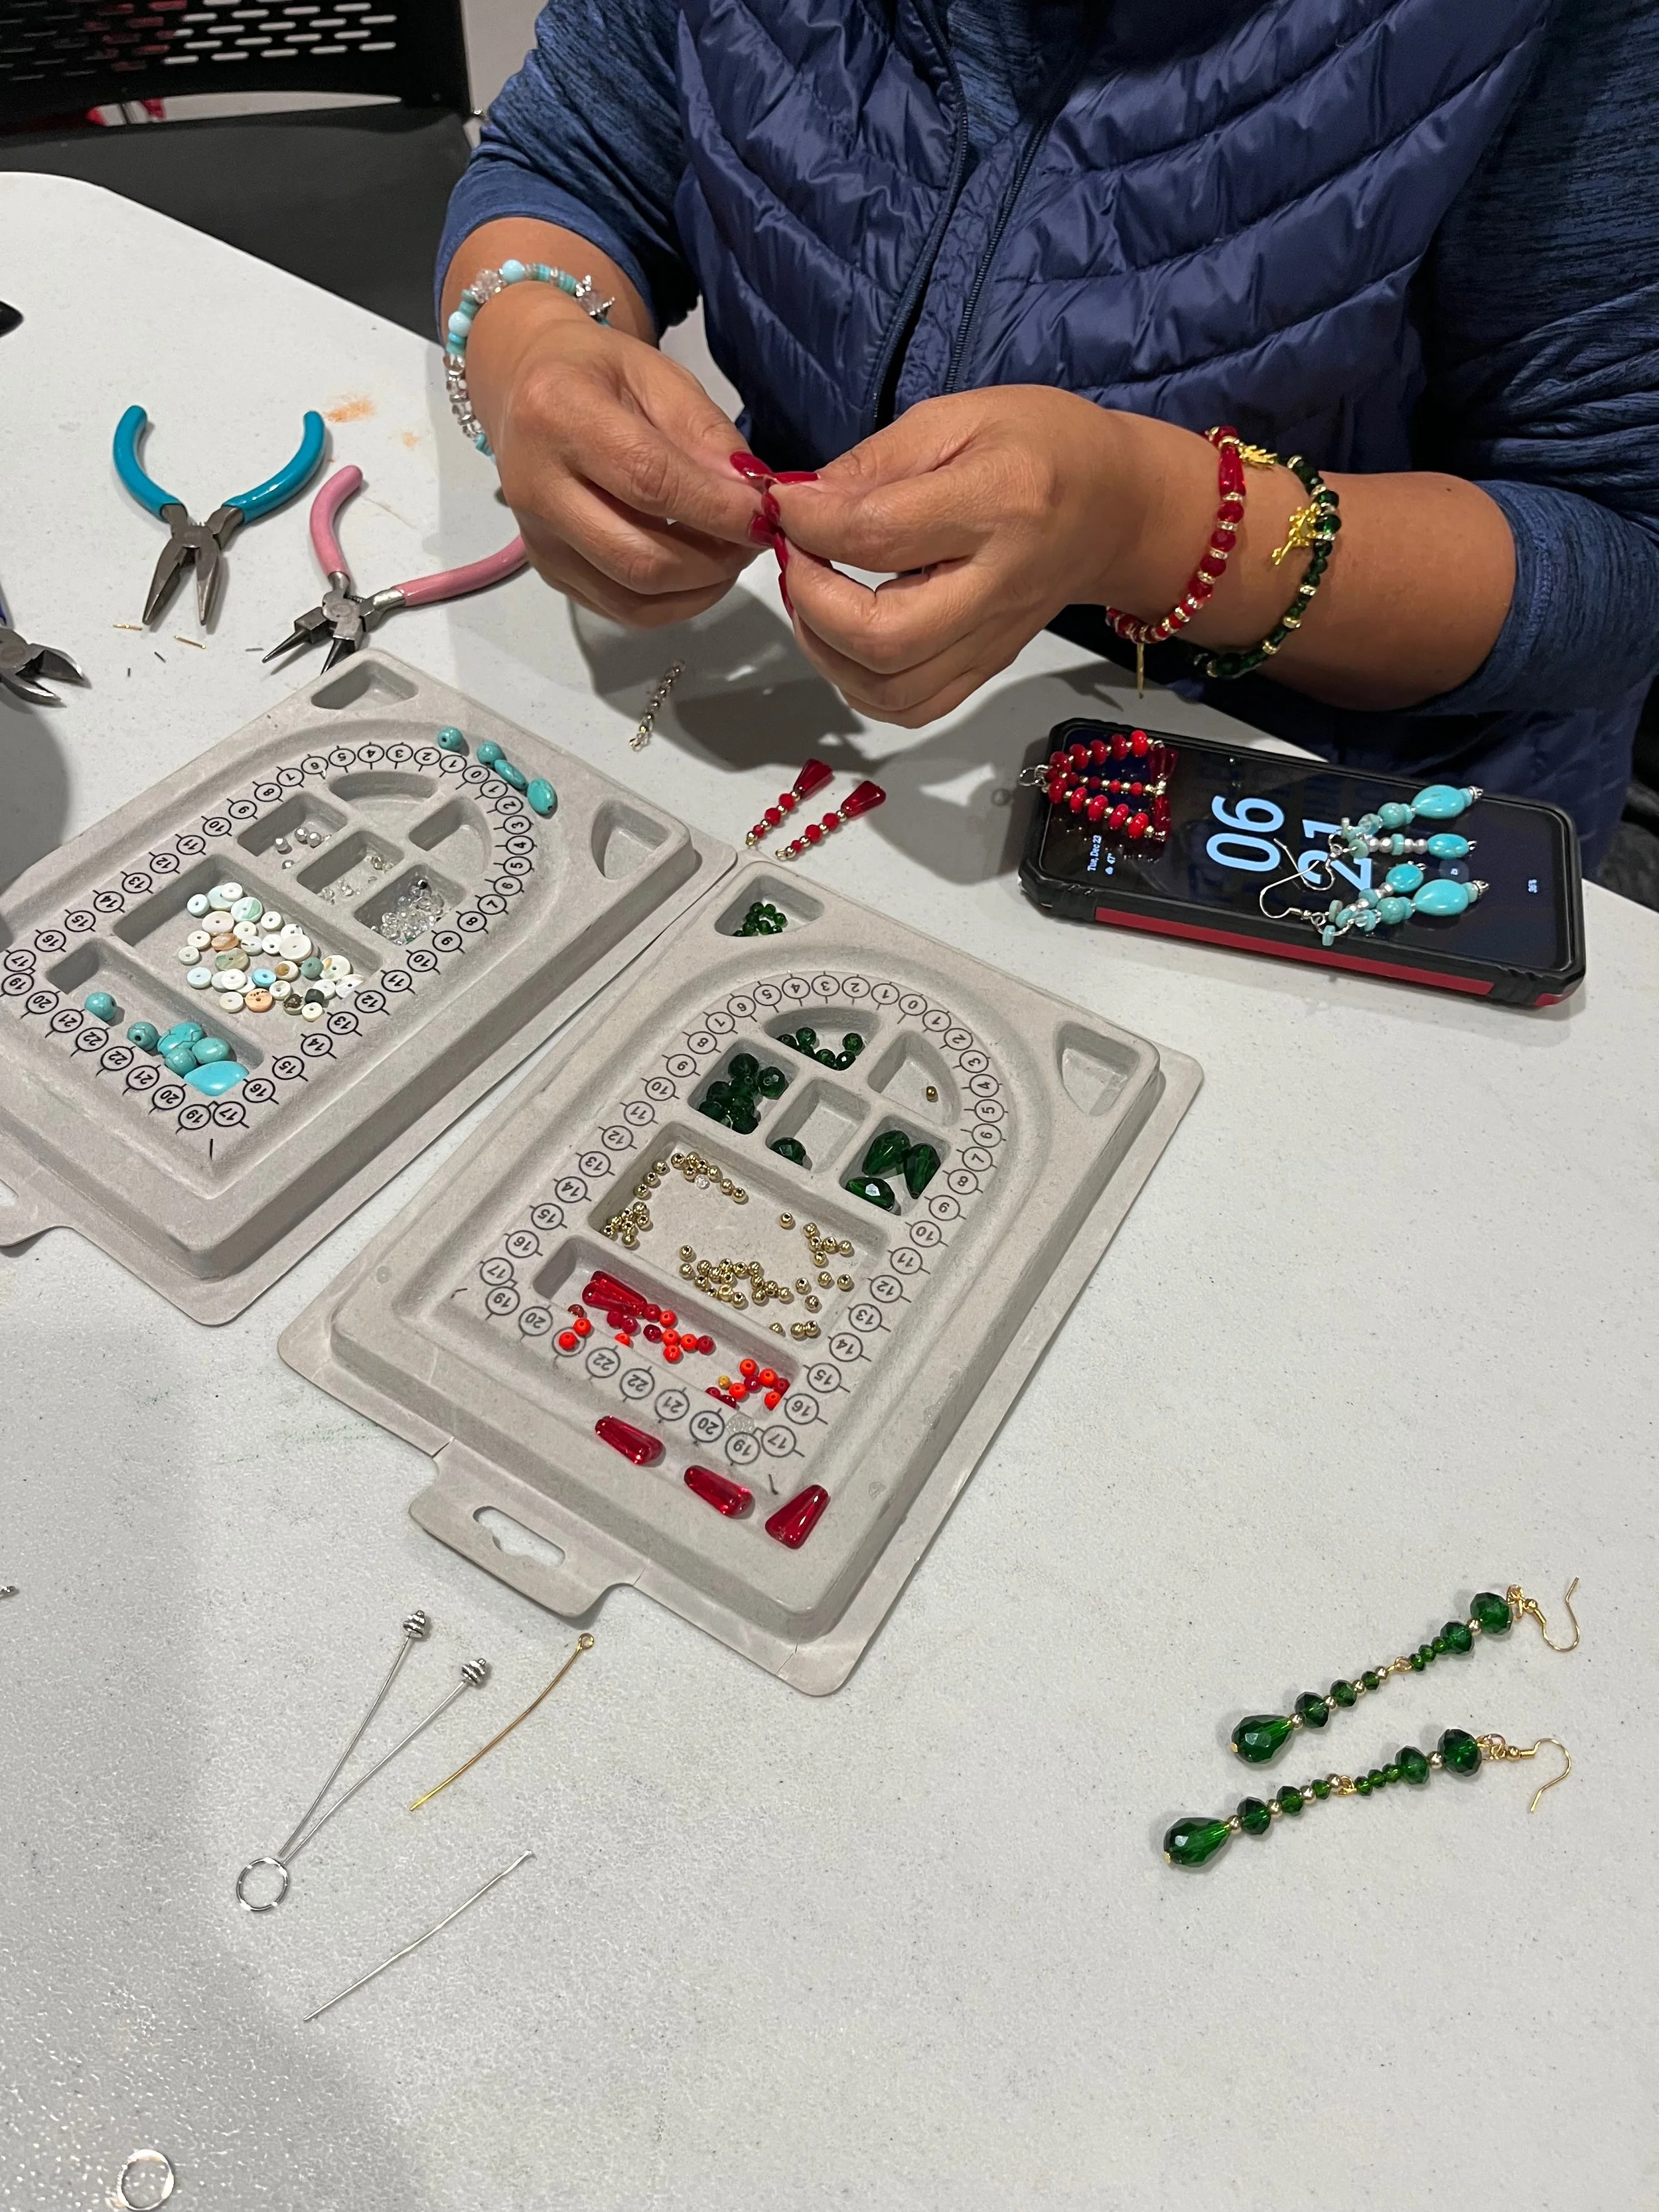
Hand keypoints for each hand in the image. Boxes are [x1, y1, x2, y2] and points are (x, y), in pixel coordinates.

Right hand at [467, 283, 763, 627]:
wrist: (524, 388)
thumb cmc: (598, 374)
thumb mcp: (658, 376)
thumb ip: (707, 436)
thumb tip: (752, 499)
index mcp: (559, 415)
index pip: (649, 481)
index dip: (718, 509)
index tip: (766, 515)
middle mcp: (536, 487)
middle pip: (640, 558)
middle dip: (715, 561)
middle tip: (753, 539)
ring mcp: (538, 540)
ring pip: (635, 598)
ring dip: (701, 589)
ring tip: (730, 553)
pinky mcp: (548, 572)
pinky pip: (623, 611)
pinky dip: (675, 602)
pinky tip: (698, 570)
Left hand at [769, 389, 1162, 724]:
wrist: (1118, 509)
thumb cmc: (1042, 447)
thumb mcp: (960, 417)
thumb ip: (875, 462)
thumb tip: (799, 502)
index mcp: (998, 504)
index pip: (879, 535)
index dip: (809, 523)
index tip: (782, 502)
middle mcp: (998, 586)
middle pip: (884, 637)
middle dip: (810, 601)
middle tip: (794, 558)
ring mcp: (992, 640)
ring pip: (890, 690)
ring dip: (825, 651)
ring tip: (812, 598)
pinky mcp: (985, 669)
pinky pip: (910, 707)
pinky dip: (858, 685)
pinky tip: (844, 638)